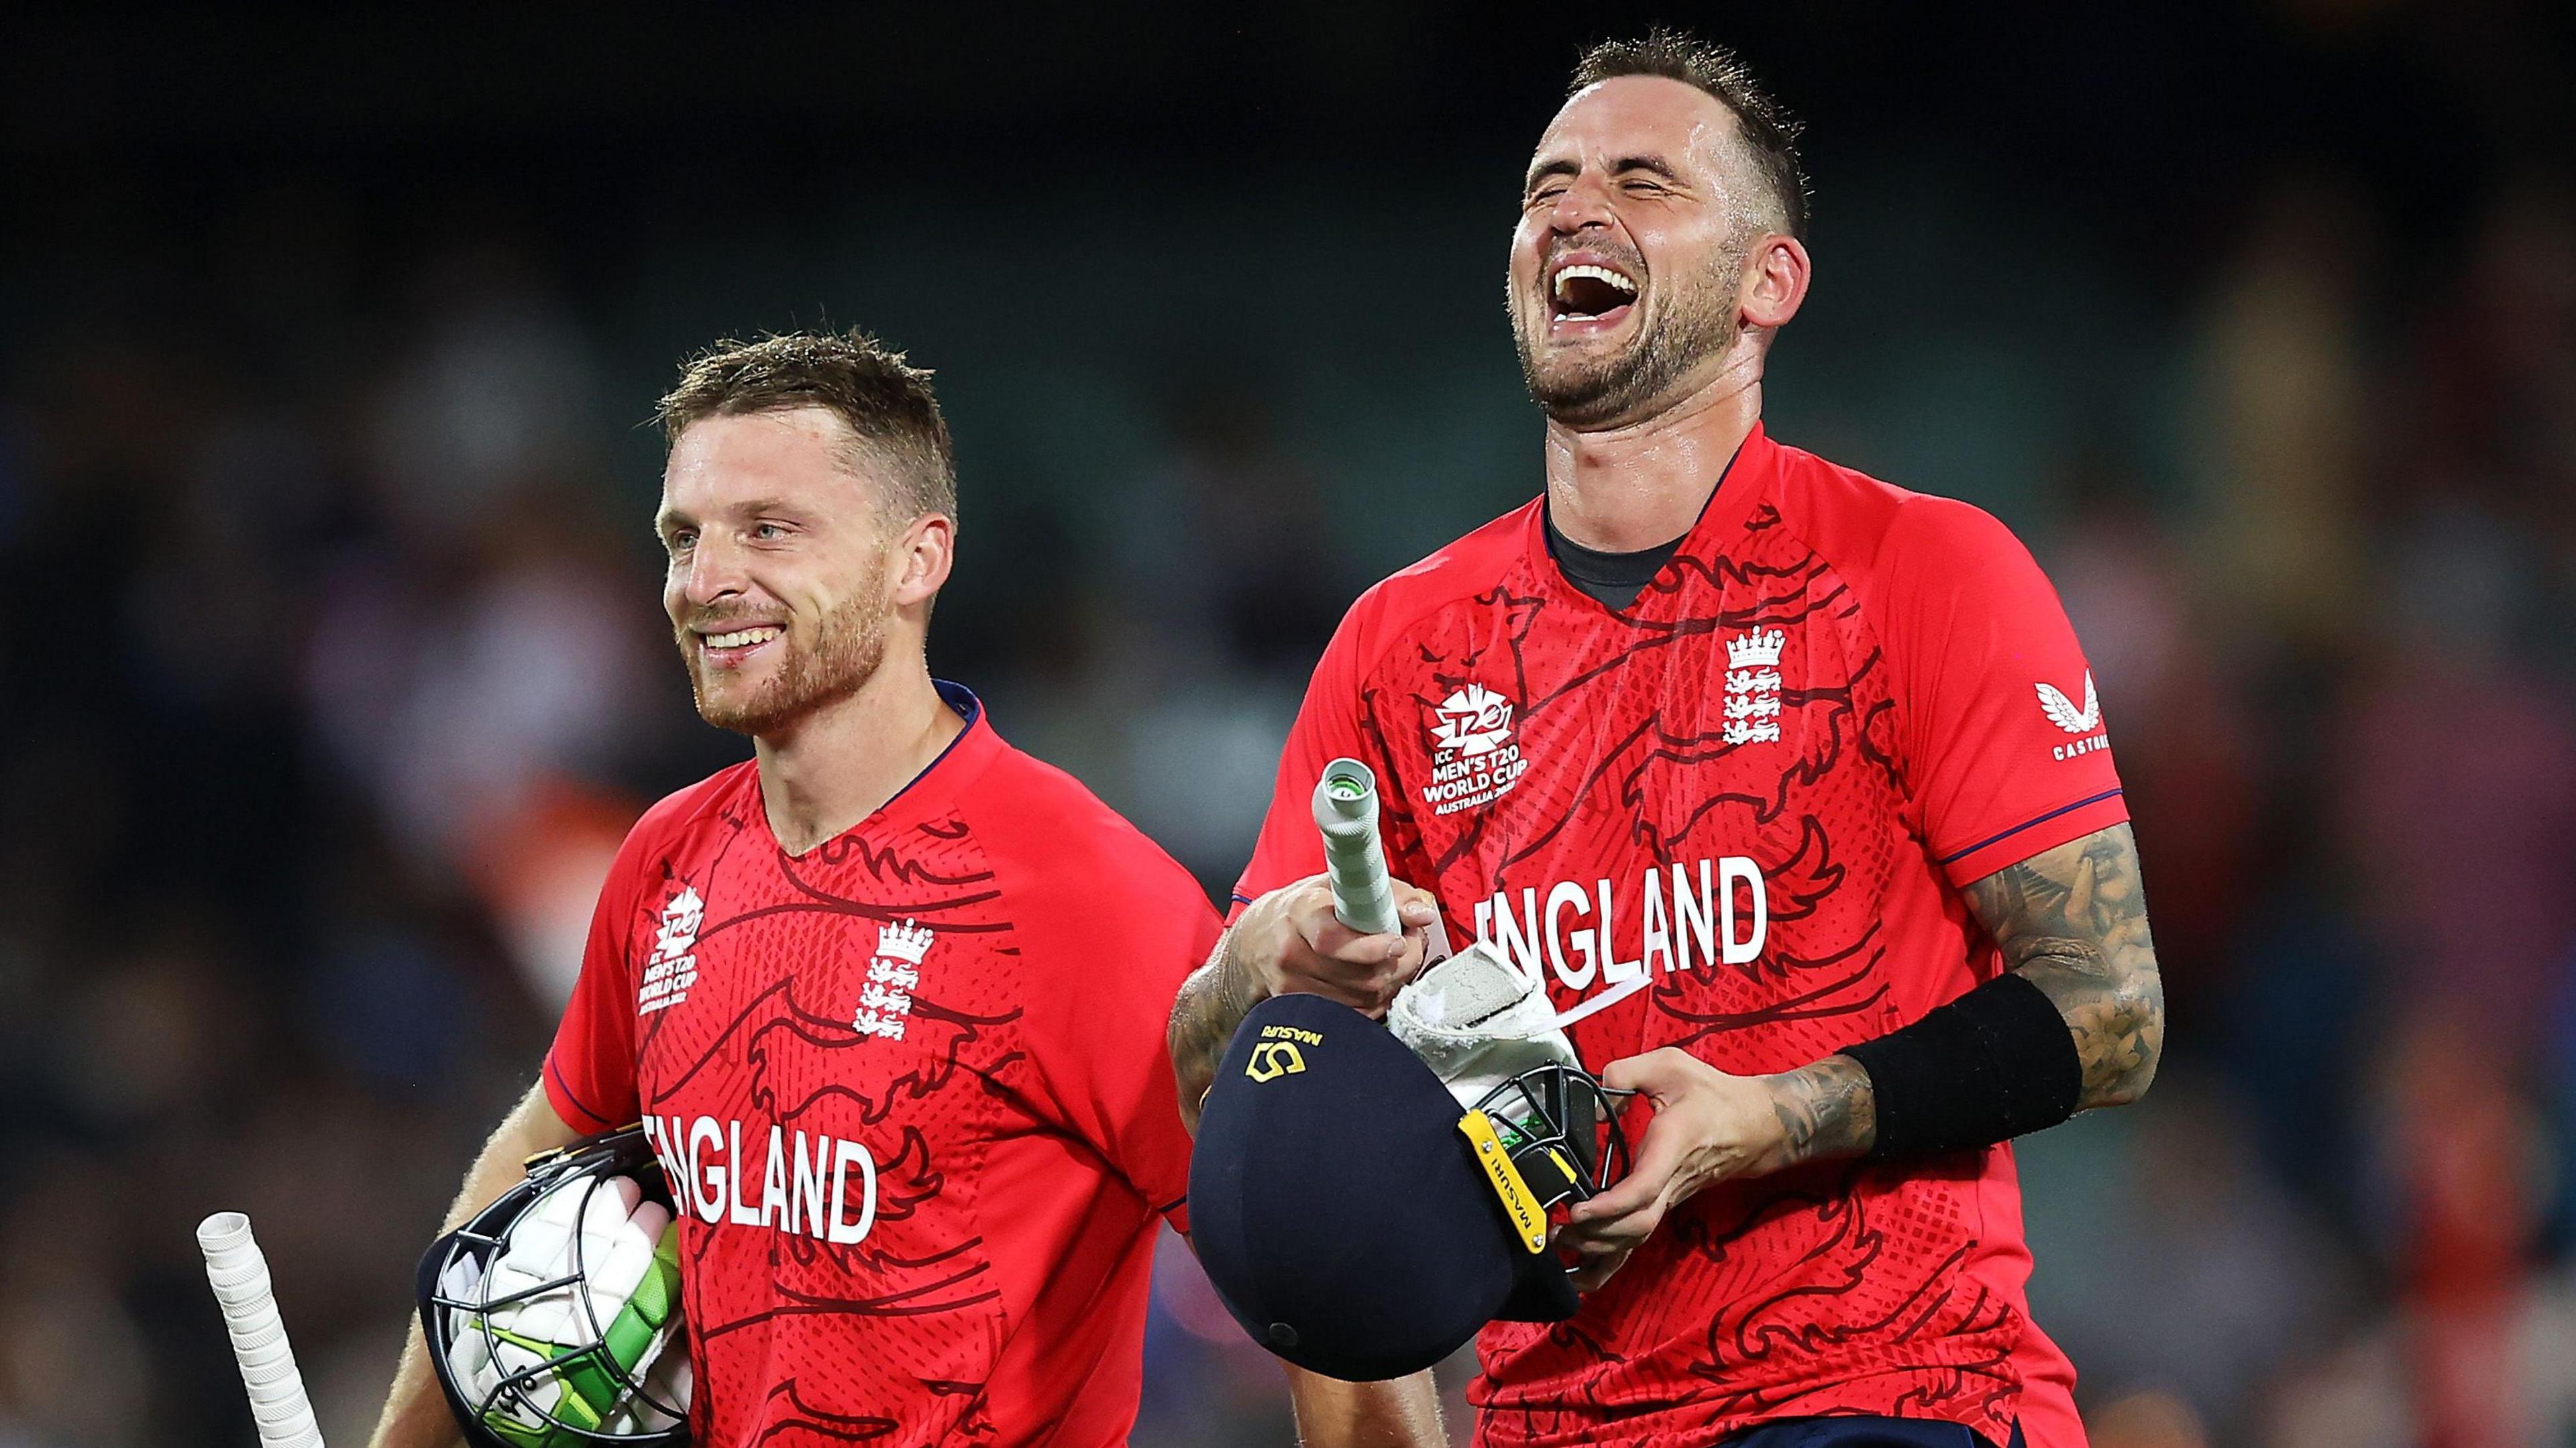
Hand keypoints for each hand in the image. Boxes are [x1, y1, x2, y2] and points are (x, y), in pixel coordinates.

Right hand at [1230, 873, 1439, 1017]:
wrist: (1256, 943)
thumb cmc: (1305, 909)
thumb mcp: (1338, 885)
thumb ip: (1385, 893)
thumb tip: (1422, 914)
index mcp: (1301, 913)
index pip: (1332, 939)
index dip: (1371, 946)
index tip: (1398, 941)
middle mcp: (1292, 952)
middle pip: (1358, 975)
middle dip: (1398, 963)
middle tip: (1410, 946)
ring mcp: (1293, 986)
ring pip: (1362, 997)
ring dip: (1392, 981)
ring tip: (1395, 960)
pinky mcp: (1301, 1009)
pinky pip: (1355, 1014)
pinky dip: (1376, 1000)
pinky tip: (1380, 981)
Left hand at [1556, 1048, 1798, 1290]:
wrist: (1754, 1124)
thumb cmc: (1712, 1095)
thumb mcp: (1670, 1064)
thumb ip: (1625, 1074)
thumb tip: (1596, 1105)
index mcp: (1672, 1146)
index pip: (1644, 1187)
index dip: (1611, 1205)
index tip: (1578, 1209)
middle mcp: (1672, 1180)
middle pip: (1637, 1225)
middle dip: (1597, 1235)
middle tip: (1559, 1231)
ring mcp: (1670, 1197)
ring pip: (1638, 1237)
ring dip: (1600, 1250)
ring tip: (1560, 1247)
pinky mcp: (1666, 1204)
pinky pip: (1639, 1238)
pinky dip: (1612, 1262)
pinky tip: (1584, 1278)